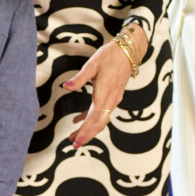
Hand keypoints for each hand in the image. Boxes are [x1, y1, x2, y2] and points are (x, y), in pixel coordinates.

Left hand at [64, 24, 147, 148]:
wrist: (129, 51)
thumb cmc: (109, 55)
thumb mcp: (92, 64)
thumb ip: (79, 78)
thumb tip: (65, 87)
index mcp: (104, 93)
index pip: (93, 117)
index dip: (85, 130)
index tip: (77, 141)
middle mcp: (111, 99)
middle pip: (99, 124)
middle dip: (87, 135)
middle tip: (74, 144)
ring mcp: (114, 98)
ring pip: (101, 120)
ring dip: (89, 129)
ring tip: (74, 136)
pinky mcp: (114, 95)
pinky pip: (103, 112)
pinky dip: (91, 118)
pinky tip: (79, 118)